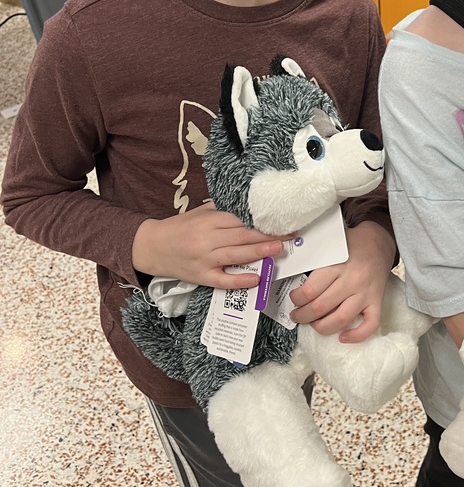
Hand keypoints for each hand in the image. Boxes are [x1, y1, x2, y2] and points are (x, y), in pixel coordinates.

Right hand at [132, 201, 291, 288]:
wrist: (150, 247)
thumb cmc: (178, 228)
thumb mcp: (198, 213)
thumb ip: (222, 210)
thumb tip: (249, 206)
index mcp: (208, 221)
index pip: (240, 220)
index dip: (261, 220)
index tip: (280, 219)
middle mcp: (206, 240)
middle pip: (242, 236)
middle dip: (268, 235)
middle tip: (290, 234)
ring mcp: (203, 260)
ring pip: (236, 255)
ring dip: (259, 253)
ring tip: (279, 249)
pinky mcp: (200, 277)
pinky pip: (222, 280)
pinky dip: (239, 280)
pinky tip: (256, 278)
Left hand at [288, 221, 394, 342]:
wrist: (379, 241)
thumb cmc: (351, 243)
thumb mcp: (329, 243)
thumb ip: (313, 256)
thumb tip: (290, 271)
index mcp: (337, 264)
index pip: (310, 290)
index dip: (297, 298)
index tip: (294, 298)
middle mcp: (352, 280)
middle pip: (321, 307)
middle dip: (303, 315)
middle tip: (297, 315)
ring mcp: (365, 293)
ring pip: (341, 319)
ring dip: (321, 327)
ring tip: (313, 324)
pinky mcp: (377, 301)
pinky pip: (370, 324)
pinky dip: (356, 335)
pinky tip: (342, 337)